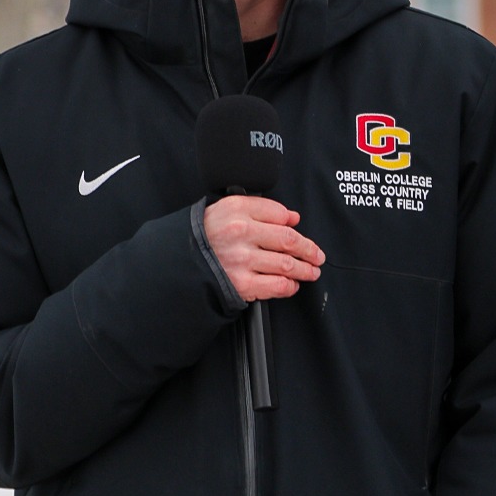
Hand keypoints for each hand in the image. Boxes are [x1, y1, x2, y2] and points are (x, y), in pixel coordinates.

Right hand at [202, 196, 324, 300]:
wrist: (178, 261)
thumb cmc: (203, 236)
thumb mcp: (226, 210)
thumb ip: (261, 209)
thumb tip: (291, 217)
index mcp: (237, 210)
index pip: (278, 214)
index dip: (294, 225)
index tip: (300, 232)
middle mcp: (240, 233)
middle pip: (289, 240)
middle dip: (309, 250)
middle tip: (317, 255)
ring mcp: (242, 260)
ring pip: (287, 264)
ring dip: (305, 270)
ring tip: (312, 271)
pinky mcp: (241, 283)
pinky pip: (276, 285)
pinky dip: (289, 286)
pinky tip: (292, 285)